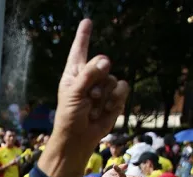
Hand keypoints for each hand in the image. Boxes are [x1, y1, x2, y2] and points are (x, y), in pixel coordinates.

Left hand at [38, 20, 130, 176]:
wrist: (79, 139)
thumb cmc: (69, 117)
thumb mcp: (74, 93)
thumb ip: (89, 74)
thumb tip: (106, 60)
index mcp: (74, 73)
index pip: (79, 50)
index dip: (84, 36)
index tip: (87, 21)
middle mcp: (89, 77)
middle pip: (103, 63)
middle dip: (98, 79)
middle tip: (89, 97)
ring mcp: (103, 87)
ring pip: (114, 78)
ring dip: (105, 95)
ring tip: (93, 108)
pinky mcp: (114, 98)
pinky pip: (123, 89)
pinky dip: (115, 100)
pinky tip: (105, 110)